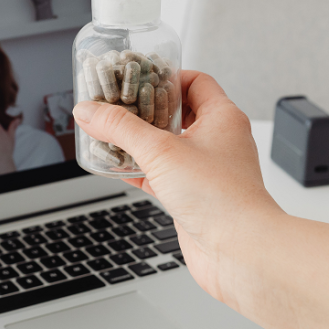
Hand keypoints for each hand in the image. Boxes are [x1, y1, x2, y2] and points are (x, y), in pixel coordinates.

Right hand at [72, 70, 282, 308]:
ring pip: (166, 145)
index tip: (136, 76)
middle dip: (144, 109)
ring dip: (138, 141)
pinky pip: (161, 174)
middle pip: (176, 112)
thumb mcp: (161, 151)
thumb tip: (90, 111)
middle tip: (116, 104)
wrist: (239, 251)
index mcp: (222, 117)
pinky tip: (116, 167)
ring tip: (108, 133)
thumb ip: (120, 128)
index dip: (165, 76)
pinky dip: (139, 169)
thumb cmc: (222, 198)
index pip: (195, 81)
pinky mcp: (193, 196)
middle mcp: (217, 141)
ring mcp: (205, 170)